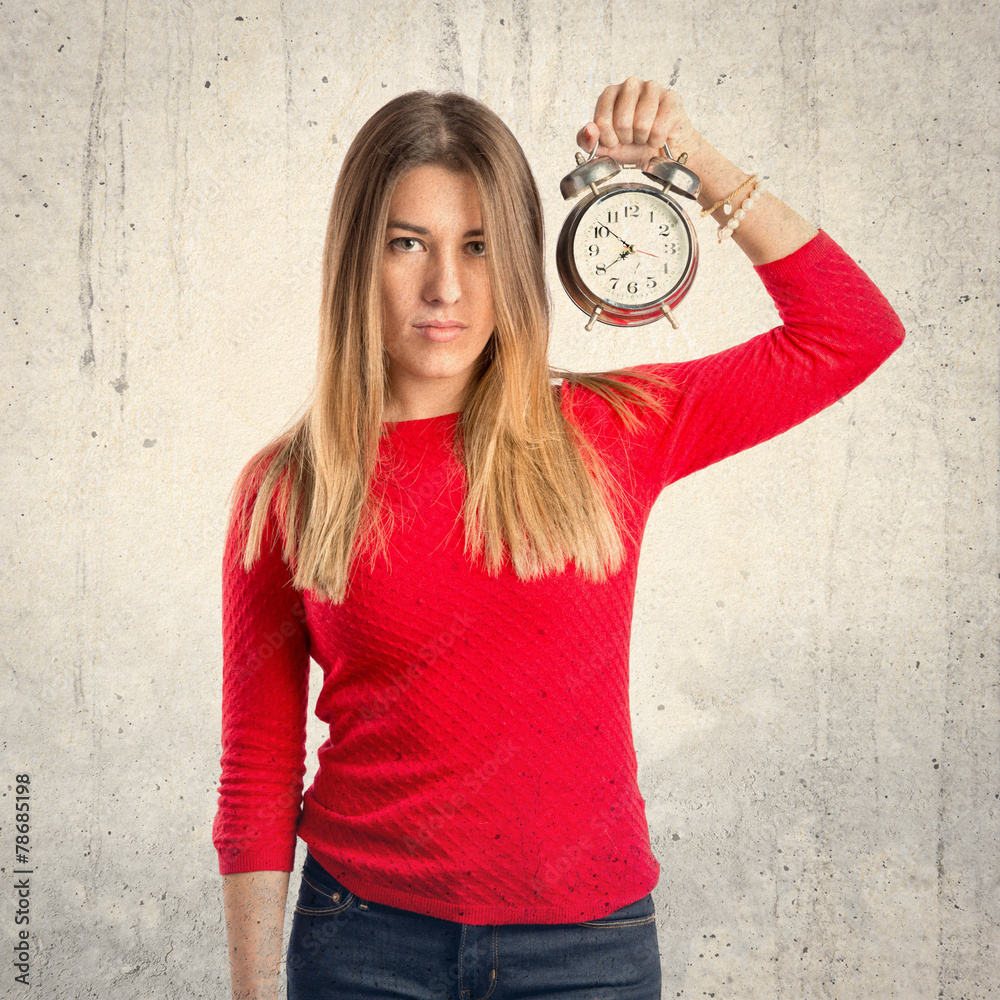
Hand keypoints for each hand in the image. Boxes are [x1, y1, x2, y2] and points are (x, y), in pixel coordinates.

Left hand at [576, 77, 701, 169]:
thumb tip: (590, 129)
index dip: (609, 139)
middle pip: (622, 121)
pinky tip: (658, 136)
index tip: (615, 140)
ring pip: (641, 123)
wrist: (660, 153)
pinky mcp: (672, 98)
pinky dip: (657, 140)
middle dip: (627, 139)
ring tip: (644, 136)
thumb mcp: (604, 148)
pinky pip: (659, 128)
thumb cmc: (632, 146)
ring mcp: (652, 88)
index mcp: (610, 94)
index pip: (601, 120)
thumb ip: (587, 140)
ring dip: (643, 139)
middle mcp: (630, 85)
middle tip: (632, 138)